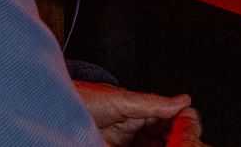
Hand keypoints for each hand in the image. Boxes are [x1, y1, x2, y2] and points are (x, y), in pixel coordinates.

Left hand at [74, 82, 208, 145]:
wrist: (53, 112)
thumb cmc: (80, 99)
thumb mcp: (119, 100)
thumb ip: (151, 103)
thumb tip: (182, 100)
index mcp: (139, 110)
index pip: (171, 121)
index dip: (183, 129)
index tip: (187, 138)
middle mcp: (135, 129)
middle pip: (165, 139)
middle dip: (174, 142)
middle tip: (178, 145)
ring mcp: (126, 144)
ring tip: (170, 146)